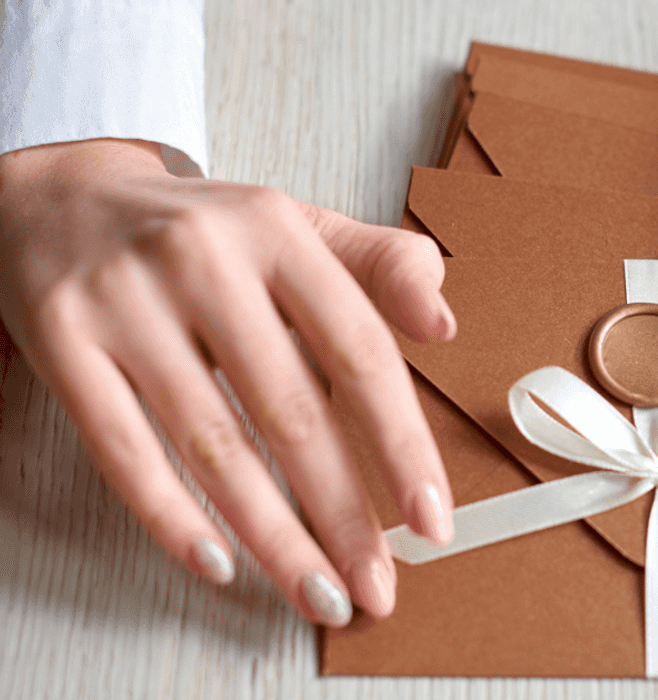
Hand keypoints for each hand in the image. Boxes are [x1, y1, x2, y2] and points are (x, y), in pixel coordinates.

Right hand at [0, 139, 456, 625]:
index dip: (401, 445)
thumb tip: (444, 324)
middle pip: (291, 412)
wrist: (62, 196)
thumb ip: (381, 267)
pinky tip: (218, 562)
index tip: (431, 518)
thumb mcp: (299, 227)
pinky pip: (123, 450)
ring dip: (273, 537)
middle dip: (343, 516)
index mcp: (278, 231)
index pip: (359, 352)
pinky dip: (172, 518)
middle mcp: (204, 260)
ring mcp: (126, 302)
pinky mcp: (62, 340)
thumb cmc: (202, 232)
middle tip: (375, 584)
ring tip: (316, 591)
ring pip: (213, 446)